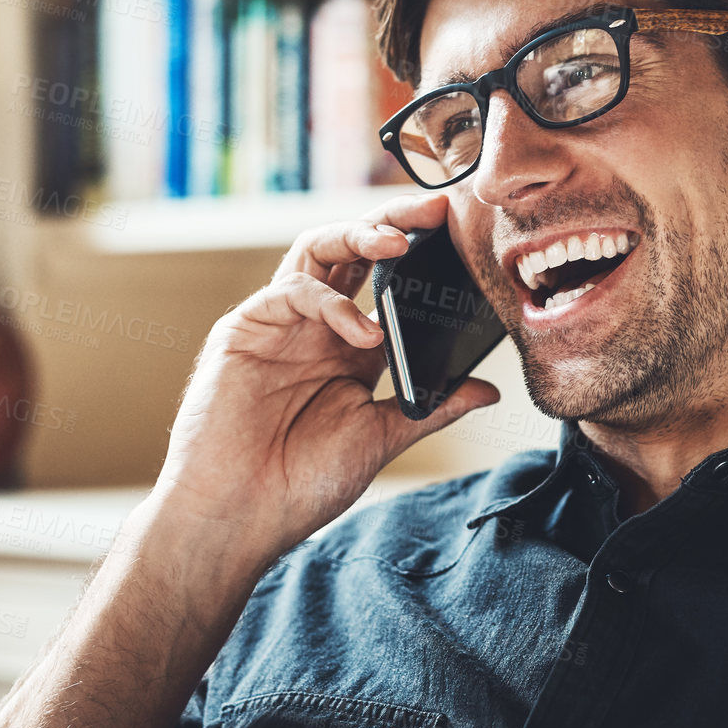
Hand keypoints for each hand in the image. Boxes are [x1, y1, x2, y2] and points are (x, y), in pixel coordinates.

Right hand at [150, 192, 500, 566]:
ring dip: (358, 235)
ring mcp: (279, 324)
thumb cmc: (301, 483)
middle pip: (353, 248)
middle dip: (394, 221)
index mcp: (351, 347)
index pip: (388, 280)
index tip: (463, 237)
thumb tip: (489, 390)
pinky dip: (330, 302)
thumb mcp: (382, 437)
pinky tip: (362, 333)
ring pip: (316, 249)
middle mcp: (317, 326)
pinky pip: (290, 292)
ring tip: (399, 243)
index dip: (421, 254)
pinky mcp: (244, 329)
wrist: (238, 516)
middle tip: (435, 211)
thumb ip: (432, 407)